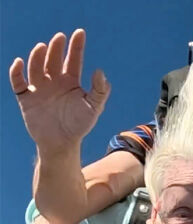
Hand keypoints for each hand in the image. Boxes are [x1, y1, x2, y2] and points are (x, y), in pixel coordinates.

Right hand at [9, 29, 109, 153]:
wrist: (62, 143)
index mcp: (71, 82)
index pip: (73, 59)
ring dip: (38, 57)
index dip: (76, 46)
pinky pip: (18, 82)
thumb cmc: (80, 125)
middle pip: (54, 59)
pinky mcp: (26, 98)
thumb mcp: (94, 107)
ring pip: (36, 67)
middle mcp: (54, 81)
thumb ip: (99, 90)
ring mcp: (40, 89)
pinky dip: (16, 72)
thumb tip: (99, 71)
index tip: (79, 32)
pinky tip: (19, 63)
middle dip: (56, 47)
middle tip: (60, 37)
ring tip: (42, 47)